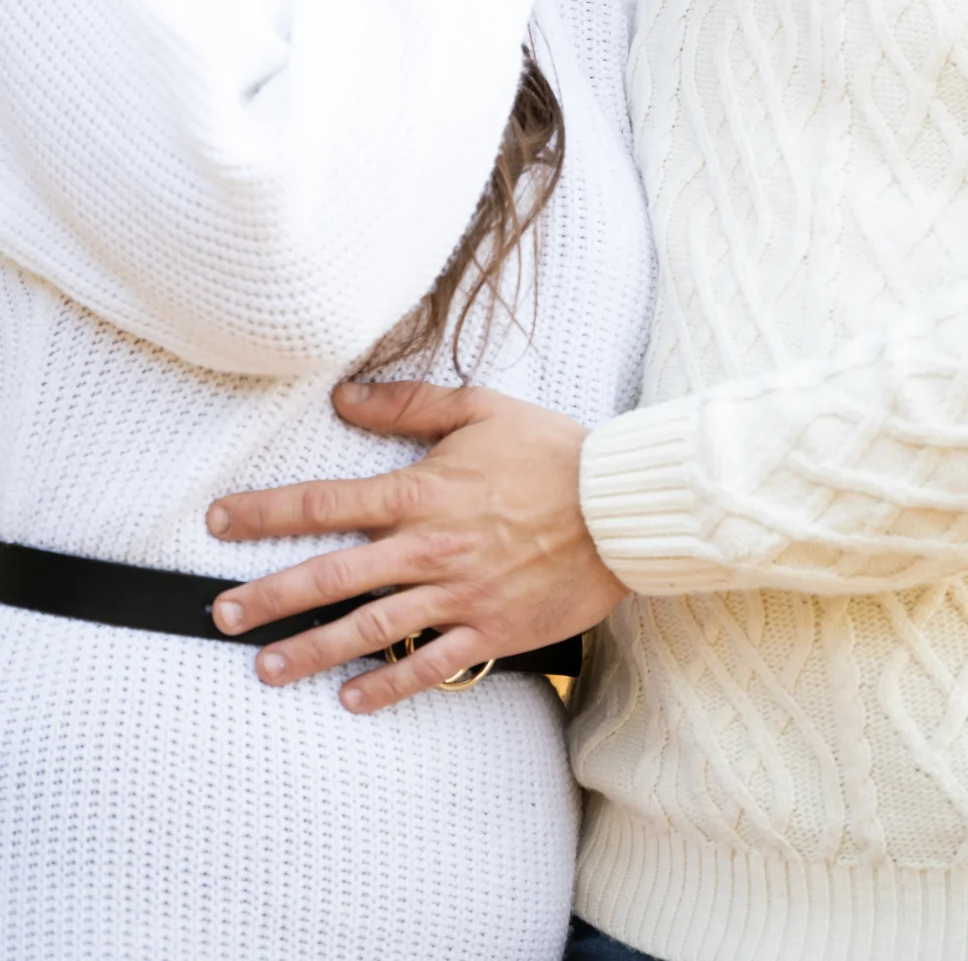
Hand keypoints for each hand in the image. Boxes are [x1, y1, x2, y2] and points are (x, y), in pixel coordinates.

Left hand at [204, 382, 627, 711]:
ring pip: (369, 629)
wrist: (619, 507)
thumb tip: (344, 397)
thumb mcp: (481, 408)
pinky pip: (430, 665)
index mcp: (421, 492)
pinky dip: (389, 686)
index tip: (218, 521)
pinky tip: (352, 700)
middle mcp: (428, 548)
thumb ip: (408, 405)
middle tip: (220, 615)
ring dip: (312, 651)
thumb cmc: (552, 451)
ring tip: (266, 669)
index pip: (325, 502)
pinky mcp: (491, 630)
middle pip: (331, 576)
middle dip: (269, 596)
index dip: (265, 512)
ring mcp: (457, 595)